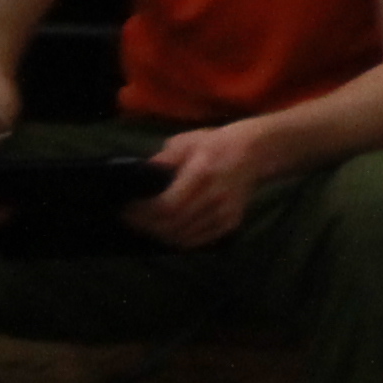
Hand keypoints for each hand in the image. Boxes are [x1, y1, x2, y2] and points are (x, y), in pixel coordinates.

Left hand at [131, 120, 272, 251]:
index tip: (126, 209)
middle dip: (146, 226)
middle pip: (172, 225)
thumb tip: (137, 178)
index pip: (167, 205)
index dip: (142, 213)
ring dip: (159, 235)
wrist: (257, 151)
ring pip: (183, 237)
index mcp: (202, 173)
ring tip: (145, 226)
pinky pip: (197, 241)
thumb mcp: (186, 142)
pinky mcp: (231, 222)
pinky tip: (167, 232)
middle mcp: (215, 195)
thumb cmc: (216, 143)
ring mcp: (225, 211)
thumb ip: (162, 160)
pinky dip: (178, 241)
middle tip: (130, 220)